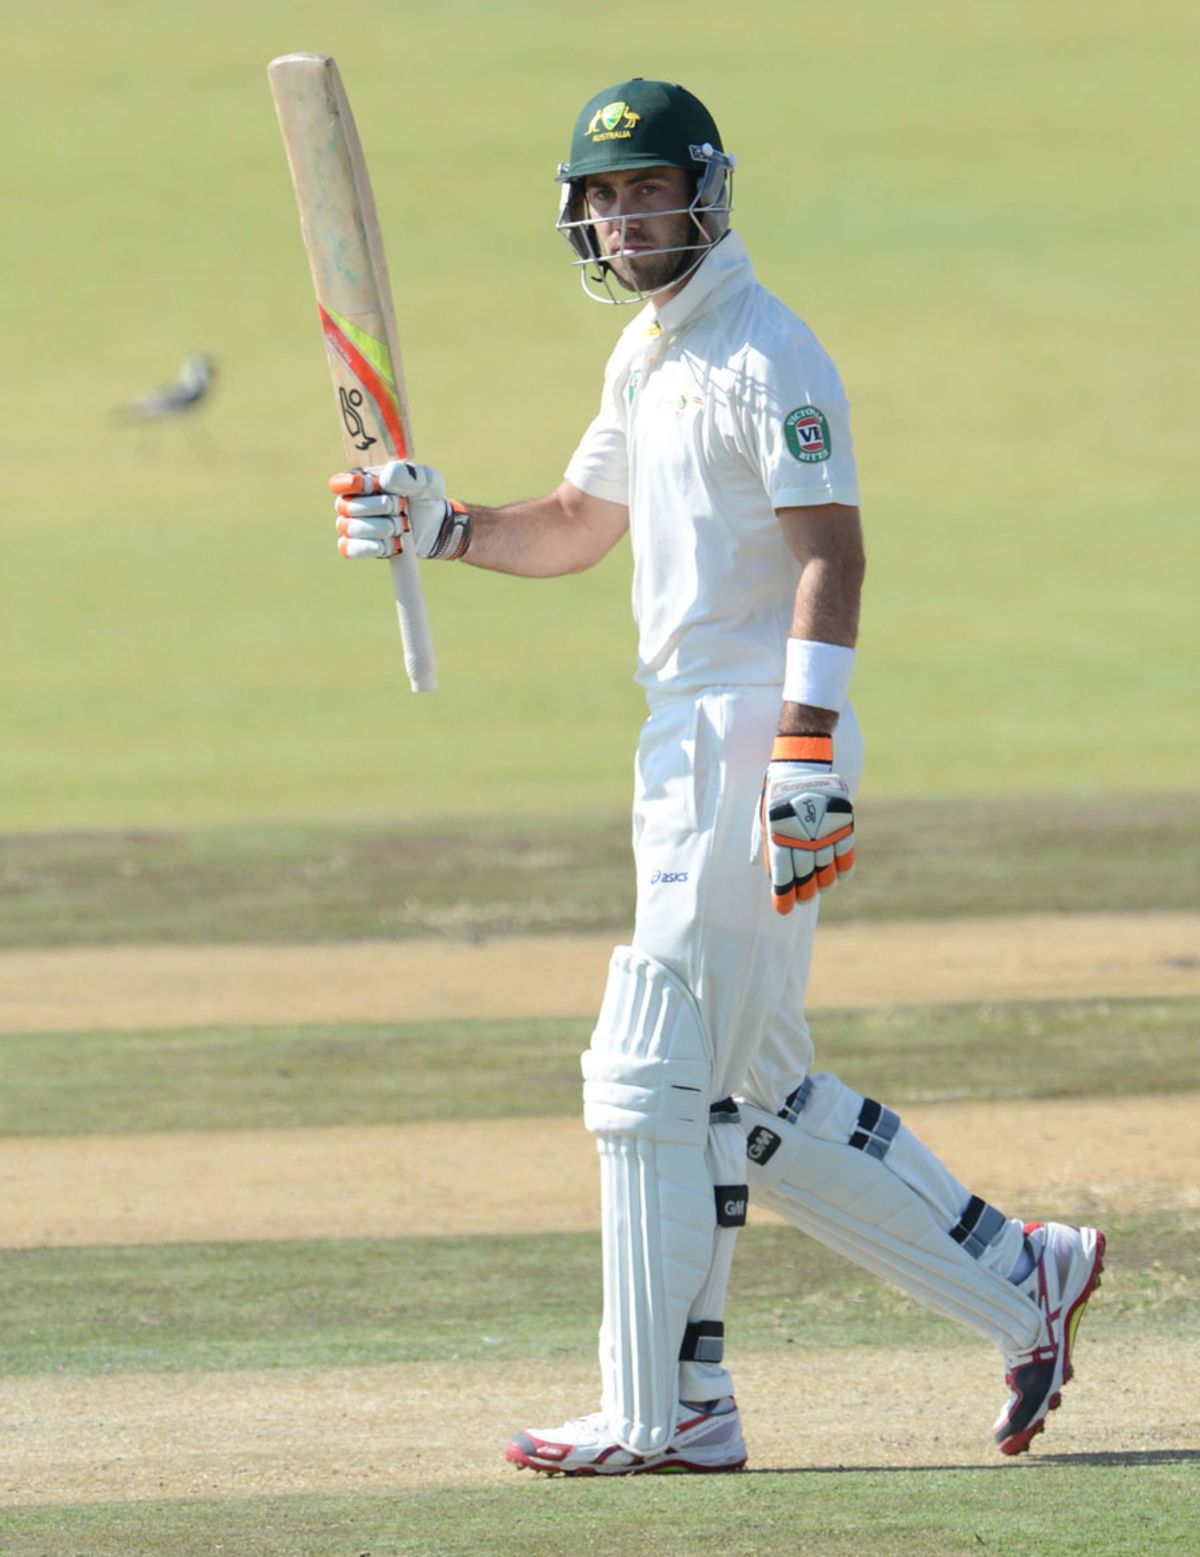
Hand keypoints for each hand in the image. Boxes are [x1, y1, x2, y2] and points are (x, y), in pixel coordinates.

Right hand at [330, 459, 469, 559]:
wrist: (435, 527)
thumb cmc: (425, 497)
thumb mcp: (427, 482)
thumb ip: (409, 475)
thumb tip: (385, 478)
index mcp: (361, 480)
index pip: (338, 483)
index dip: (351, 484)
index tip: (373, 485)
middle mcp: (350, 502)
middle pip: (346, 506)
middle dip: (377, 507)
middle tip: (402, 507)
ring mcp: (352, 526)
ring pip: (348, 528)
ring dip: (379, 528)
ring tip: (401, 526)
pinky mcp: (358, 547)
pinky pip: (348, 549)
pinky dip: (369, 547)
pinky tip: (389, 544)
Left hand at [755, 735, 854, 913]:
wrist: (801, 765)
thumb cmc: (777, 795)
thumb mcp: (763, 818)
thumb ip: (765, 845)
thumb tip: (768, 874)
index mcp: (780, 836)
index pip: (783, 875)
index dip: (783, 895)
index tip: (783, 909)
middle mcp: (803, 838)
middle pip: (805, 876)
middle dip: (804, 893)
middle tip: (803, 899)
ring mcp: (825, 833)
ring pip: (827, 871)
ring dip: (823, 884)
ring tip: (819, 888)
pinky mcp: (843, 826)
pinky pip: (846, 857)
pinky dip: (842, 871)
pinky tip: (837, 876)